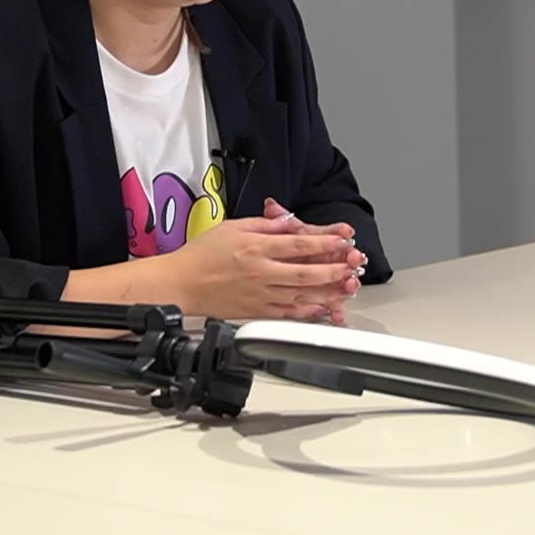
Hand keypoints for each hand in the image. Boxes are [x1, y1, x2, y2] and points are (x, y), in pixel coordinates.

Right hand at [162, 210, 364, 321]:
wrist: (181, 284)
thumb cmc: (202, 254)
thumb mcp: (232, 226)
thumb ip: (263, 224)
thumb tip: (287, 221)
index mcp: (256, 247)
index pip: (298, 243)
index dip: (324, 241)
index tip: (343, 239)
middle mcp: (261, 272)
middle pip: (306, 271)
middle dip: (334, 268)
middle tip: (353, 264)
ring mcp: (260, 294)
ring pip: (301, 294)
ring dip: (328, 291)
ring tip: (347, 287)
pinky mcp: (257, 312)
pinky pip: (288, 313)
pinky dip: (308, 311)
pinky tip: (323, 307)